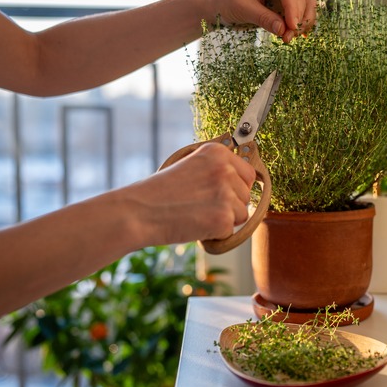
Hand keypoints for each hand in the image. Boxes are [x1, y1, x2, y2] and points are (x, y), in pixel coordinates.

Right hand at [128, 142, 256, 244]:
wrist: (138, 212)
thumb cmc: (160, 192)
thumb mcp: (190, 166)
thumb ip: (216, 169)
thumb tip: (243, 181)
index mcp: (218, 152)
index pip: (248, 174)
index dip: (236, 188)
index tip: (217, 193)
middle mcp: (225, 169)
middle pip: (246, 195)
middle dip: (230, 205)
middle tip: (200, 205)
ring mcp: (226, 193)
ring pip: (242, 214)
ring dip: (224, 219)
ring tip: (197, 214)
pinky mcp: (224, 218)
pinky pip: (231, 230)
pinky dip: (216, 233)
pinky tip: (195, 224)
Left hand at [207, 0, 316, 41]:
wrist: (216, 5)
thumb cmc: (225, 1)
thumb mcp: (243, 9)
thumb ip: (264, 18)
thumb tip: (284, 30)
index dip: (292, 9)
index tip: (292, 27)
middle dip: (295, 19)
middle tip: (286, 38)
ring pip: (303, 4)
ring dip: (301, 22)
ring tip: (289, 38)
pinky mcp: (282, 3)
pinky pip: (299, 11)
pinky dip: (300, 22)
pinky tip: (299, 35)